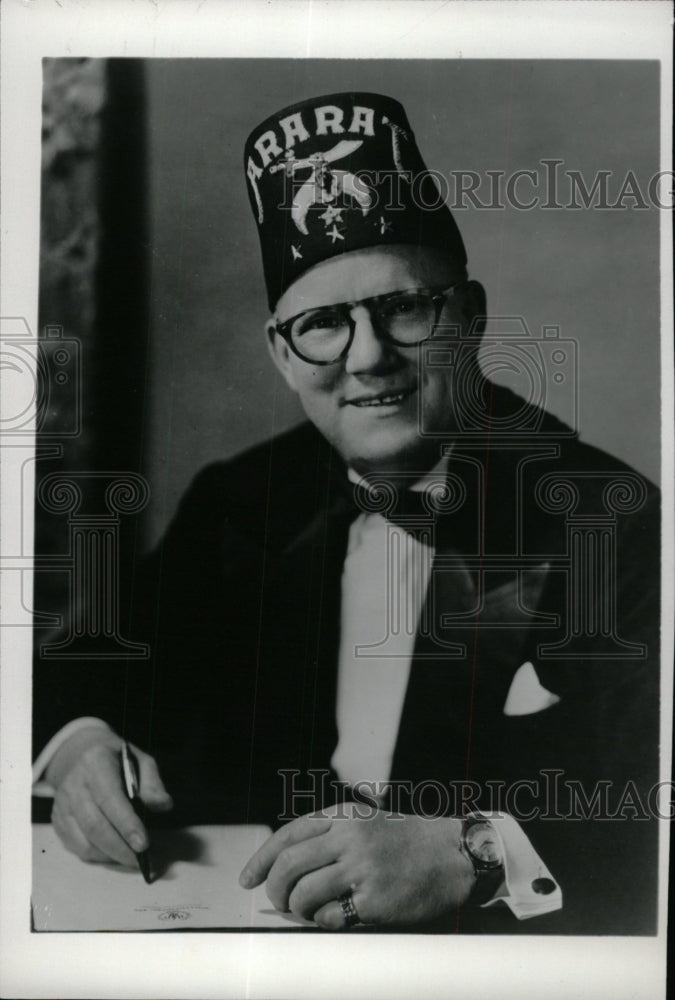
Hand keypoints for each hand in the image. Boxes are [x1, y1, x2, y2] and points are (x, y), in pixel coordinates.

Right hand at [46, 727, 172, 866]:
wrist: (83, 755)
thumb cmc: (118, 760)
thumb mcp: (140, 761)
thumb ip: (152, 783)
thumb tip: (163, 805)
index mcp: (96, 763)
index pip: (109, 798)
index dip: (126, 824)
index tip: (143, 844)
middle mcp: (74, 783)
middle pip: (94, 825)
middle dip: (119, 847)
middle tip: (140, 859)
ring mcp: (62, 803)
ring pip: (83, 840)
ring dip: (109, 855)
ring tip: (130, 858)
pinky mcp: (57, 820)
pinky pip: (75, 846)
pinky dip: (96, 855)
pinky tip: (113, 853)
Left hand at [239, 803, 474, 928]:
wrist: (452, 855)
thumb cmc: (406, 841)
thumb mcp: (366, 821)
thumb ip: (330, 834)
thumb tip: (285, 864)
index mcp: (343, 816)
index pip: (287, 836)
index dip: (261, 860)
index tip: (248, 880)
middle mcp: (349, 838)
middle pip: (288, 866)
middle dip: (274, 889)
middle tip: (279, 902)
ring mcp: (361, 868)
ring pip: (303, 893)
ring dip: (296, 909)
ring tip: (306, 912)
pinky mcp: (373, 899)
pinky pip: (330, 916)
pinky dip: (323, 921)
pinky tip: (335, 916)